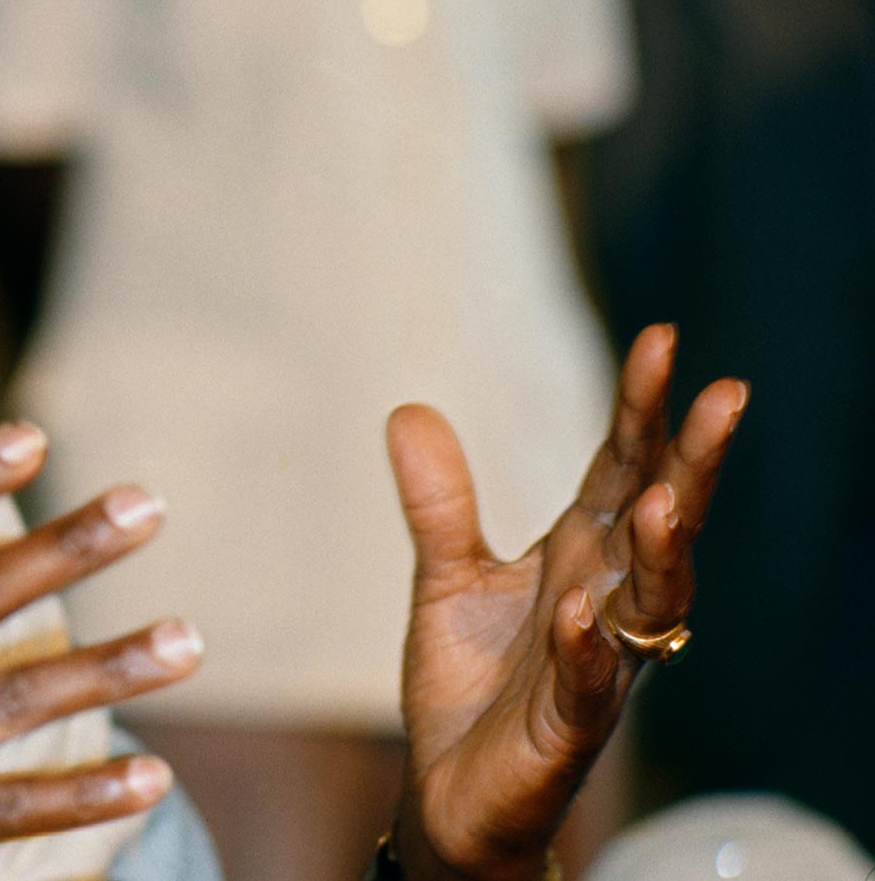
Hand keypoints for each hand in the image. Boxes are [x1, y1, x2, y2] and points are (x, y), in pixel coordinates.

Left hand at [386, 325, 744, 880]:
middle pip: (660, 521)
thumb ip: (438, 501)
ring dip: (659, 552)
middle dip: (691, 462)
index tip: (663, 341)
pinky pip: (588, 687)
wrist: (452, 792)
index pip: (621, 469)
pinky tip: (580, 614)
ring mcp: (595, 665)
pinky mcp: (566, 729)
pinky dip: (587, 650)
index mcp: (580, 557)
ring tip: (662, 496)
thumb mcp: (446, 576)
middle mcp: (604, 601)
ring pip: (649, 604)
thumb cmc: (472, 684)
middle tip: (725, 396)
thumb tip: (407, 408)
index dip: (642, 410)